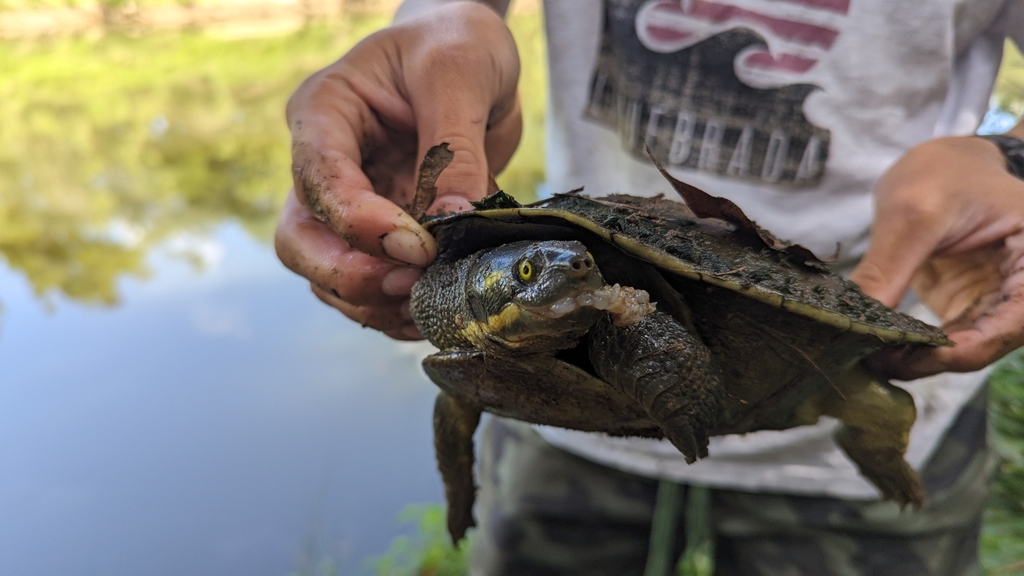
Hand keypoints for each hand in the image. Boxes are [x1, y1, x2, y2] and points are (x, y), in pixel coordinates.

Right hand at [274, 2, 520, 339]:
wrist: (474, 60)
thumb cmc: (455, 44)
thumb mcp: (460, 72)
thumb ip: (455, 146)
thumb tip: (452, 219)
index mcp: (324, 114)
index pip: (318, 179)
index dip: (358, 223)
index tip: (416, 244)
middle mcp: (325, 167)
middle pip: (301, 241)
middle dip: (349, 275)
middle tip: (408, 286)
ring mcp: (350, 208)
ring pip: (331, 277)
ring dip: (375, 303)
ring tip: (431, 303)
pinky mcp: (382, 237)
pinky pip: (372, 288)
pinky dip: (397, 311)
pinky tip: (436, 309)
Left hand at [851, 131, 1023, 379]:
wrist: (949, 165)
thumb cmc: (948, 174)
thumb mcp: (916, 211)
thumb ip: (888, 269)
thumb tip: (854, 325)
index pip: (1007, 327)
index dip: (952, 351)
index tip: (896, 354)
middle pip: (980, 347)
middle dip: (922, 359)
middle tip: (866, 358)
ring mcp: (997, 305)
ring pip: (958, 351)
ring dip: (911, 359)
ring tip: (861, 354)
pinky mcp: (969, 310)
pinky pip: (942, 340)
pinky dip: (907, 346)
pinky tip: (871, 346)